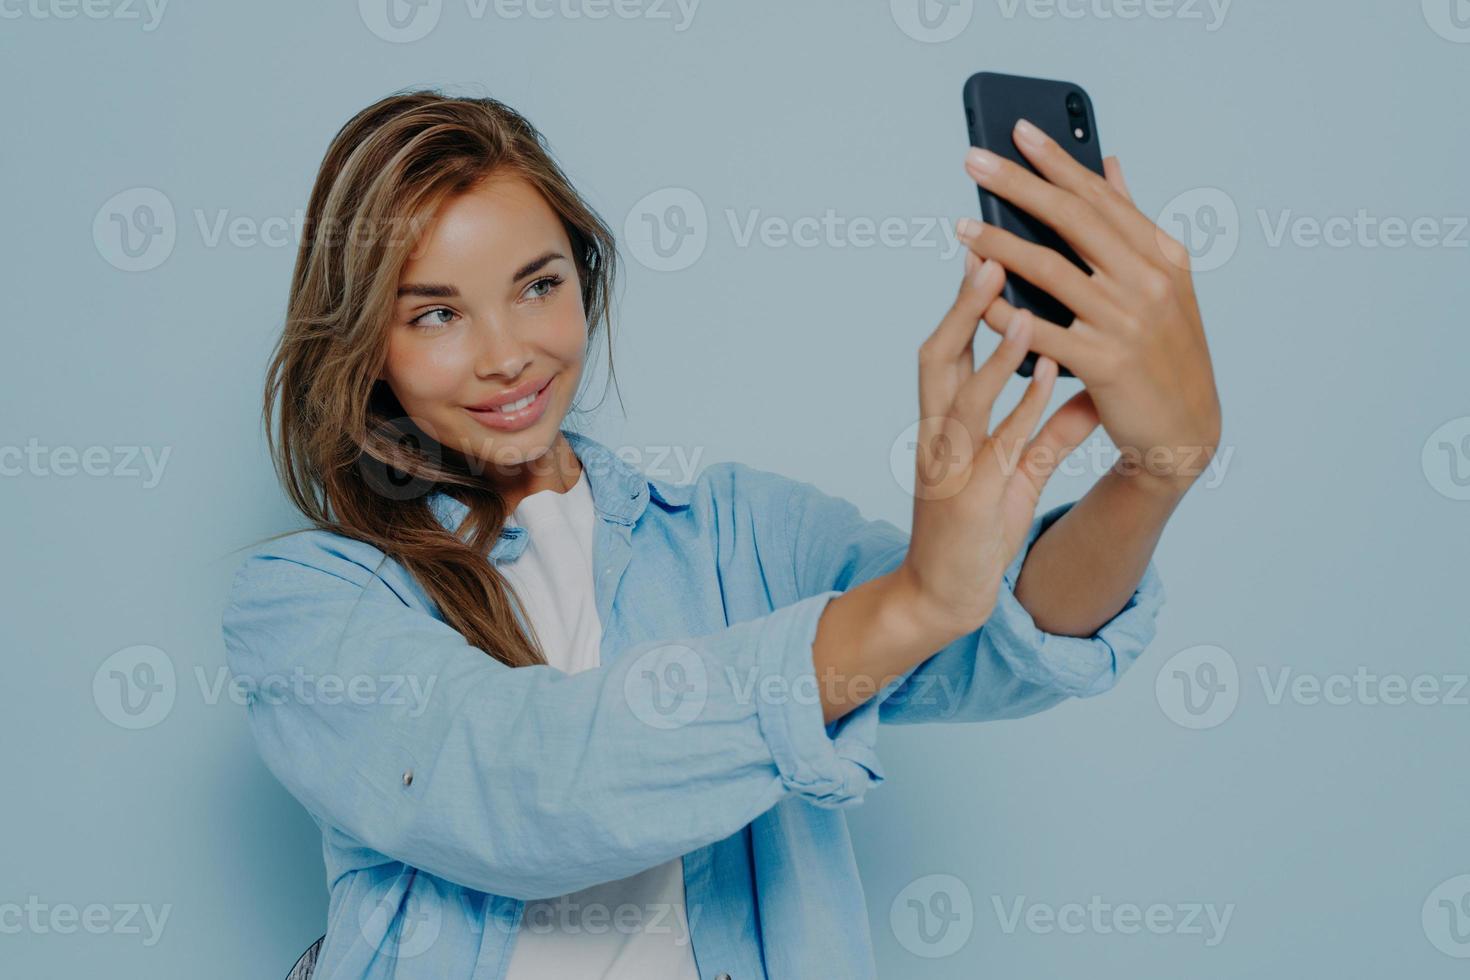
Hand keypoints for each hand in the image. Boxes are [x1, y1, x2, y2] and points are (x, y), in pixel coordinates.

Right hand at [895, 250, 1102, 640]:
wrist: (944, 596)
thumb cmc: (976, 530)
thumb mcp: (1018, 471)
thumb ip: (1049, 428)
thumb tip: (1087, 386)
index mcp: (945, 424)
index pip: (948, 350)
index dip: (966, 302)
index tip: (991, 253)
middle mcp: (938, 436)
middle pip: (939, 357)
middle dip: (964, 306)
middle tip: (993, 254)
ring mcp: (949, 466)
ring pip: (963, 396)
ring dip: (996, 351)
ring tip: (1028, 309)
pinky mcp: (968, 498)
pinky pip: (998, 445)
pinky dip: (1024, 408)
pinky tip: (1052, 379)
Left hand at [958, 120, 1222, 494]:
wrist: (1184, 430)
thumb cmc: (1164, 352)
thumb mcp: (1163, 282)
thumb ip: (1130, 224)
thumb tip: (1107, 162)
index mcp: (1161, 255)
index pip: (1099, 196)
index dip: (1056, 161)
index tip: (1016, 130)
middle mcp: (1148, 280)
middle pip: (1071, 220)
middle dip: (1018, 185)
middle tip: (972, 160)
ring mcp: (1127, 321)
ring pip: (1049, 271)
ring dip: (998, 245)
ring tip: (961, 227)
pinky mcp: (1106, 363)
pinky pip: (1042, 331)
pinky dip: (1006, 313)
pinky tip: (976, 296)